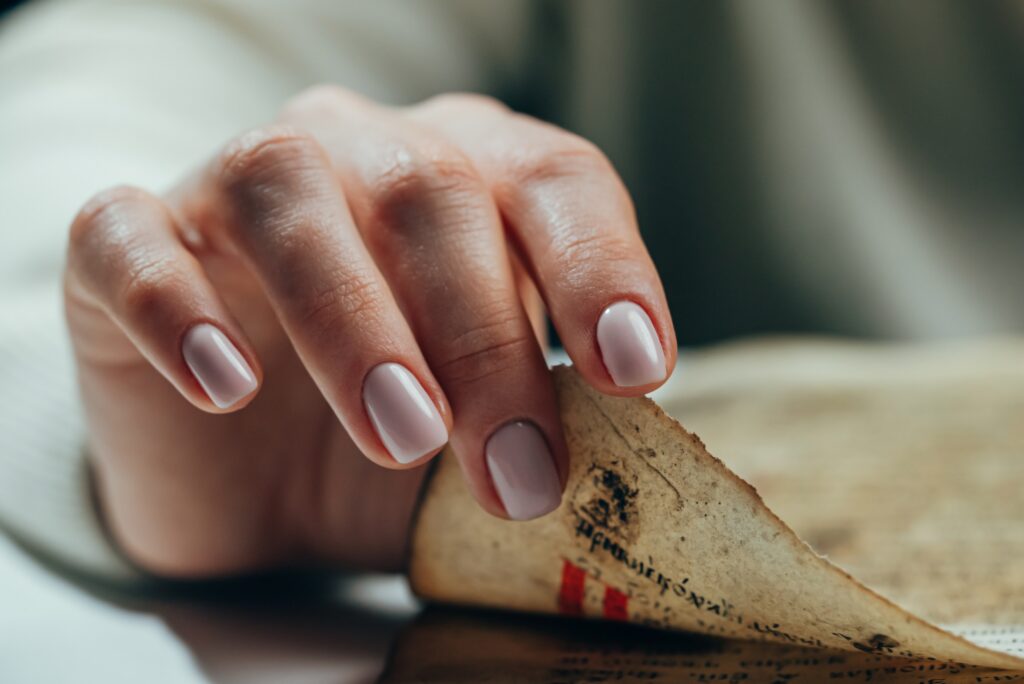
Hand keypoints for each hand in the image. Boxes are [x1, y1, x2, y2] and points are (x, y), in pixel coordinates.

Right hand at [63, 87, 674, 577]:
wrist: (238, 467)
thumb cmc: (380, 431)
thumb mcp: (476, 424)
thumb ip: (534, 414)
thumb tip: (614, 456)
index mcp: (467, 172)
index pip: (553, 178)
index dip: (600, 265)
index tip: (633, 370)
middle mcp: (356, 150)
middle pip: (433, 192)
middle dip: (485, 338)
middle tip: (516, 472)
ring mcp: (230, 188)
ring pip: (289, 194)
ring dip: (355, 320)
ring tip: (401, 435)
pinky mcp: (125, 244)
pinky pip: (130, 240)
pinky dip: (177, 309)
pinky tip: (227, 387)